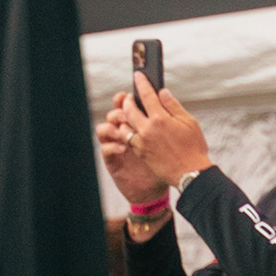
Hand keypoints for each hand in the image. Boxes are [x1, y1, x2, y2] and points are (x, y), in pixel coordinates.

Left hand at [96, 76, 213, 202]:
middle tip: (131, 96)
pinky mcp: (140, 153)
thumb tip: (162, 93)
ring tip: (131, 113)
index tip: (138, 75)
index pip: (146, 95)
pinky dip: (129, 131)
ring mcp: (142, 142)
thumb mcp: (189, 122)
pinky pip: (129, 139)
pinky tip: (135, 129)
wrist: (189, 173)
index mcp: (160, 119)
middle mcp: (147, 129)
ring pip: (125, 125)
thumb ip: (173, 106)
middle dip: (128, 100)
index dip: (141, 83)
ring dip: (125, 117)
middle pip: (129, 109)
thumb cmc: (194, 147)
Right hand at [96, 87, 168, 206]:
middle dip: (118, 110)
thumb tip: (163, 93)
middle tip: (127, 111)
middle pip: (114, 114)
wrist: (170, 182)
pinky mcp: (114, 161)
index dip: (124, 98)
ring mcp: (118, 146)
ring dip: (111, 127)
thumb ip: (165, 115)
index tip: (127, 93)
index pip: (127, 106)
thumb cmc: (171, 158)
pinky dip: (112, 146)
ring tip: (123, 130)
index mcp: (139, 125)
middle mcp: (126, 133)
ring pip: (104, 129)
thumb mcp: (171, 134)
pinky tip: (123, 147)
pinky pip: (105, 149)